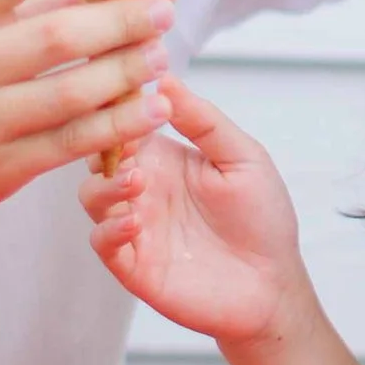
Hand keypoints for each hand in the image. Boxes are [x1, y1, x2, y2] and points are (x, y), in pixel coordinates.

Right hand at [0, 0, 173, 234]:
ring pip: (75, 92)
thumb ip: (18, 7)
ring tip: (160, 55)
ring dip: (129, 71)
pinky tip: (152, 108)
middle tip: (162, 10)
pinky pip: (74, 143)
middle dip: (125, 19)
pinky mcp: (2, 169)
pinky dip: (121, 124)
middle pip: (61, 34)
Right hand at [79, 73, 309, 346]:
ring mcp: (136, 225)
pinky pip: (101, 242)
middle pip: (97, 156)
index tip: (122, 94)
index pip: (125, 123)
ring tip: (137, 182)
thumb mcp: (243, 158)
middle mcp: (144, 187)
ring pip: (92, 197)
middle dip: (102, 145)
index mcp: (165, 157)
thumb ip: (204, 122)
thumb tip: (167, 80)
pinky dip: (109, 229)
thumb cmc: (262, 219)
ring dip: (106, 186)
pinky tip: (135, 221)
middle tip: (123, 141)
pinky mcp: (133, 264)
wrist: (272, 284)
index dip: (117, 108)